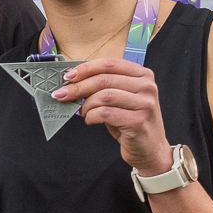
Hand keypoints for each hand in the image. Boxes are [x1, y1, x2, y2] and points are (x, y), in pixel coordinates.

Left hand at [56, 57, 171, 174]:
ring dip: (86, 104)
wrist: (150, 148)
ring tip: (83, 111)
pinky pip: (105, 114)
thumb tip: (73, 82)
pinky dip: (92, 116)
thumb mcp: (121, 98)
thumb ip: (104, 87)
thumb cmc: (131, 122)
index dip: (86, 68)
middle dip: (78, 87)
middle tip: (62, 94)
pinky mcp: (138, 121)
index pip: (110, 63)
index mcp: (143, 75)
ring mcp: (144, 104)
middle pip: (104, 79)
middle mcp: (146, 87)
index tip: (68, 76)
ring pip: (104, 96)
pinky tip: (90, 120)